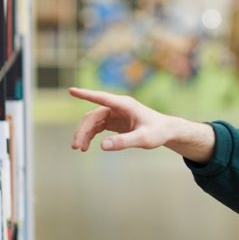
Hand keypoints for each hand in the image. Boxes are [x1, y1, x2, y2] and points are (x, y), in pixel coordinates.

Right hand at [68, 87, 214, 162]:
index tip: (71, 90)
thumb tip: (102, 146)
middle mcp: (117, 107)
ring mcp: (115, 114)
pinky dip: (90, 136)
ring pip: (92, 122)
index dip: (86, 94)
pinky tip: (86, 146)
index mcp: (124, 105)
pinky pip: (97, 127)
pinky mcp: (114, 122)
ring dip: (84, 134)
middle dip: (82, 130)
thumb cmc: (158, 132)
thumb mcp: (143, 139)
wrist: (166, 131)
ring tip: (80, 149)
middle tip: (76, 146)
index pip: (101, 97)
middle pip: (93, 116)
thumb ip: (124, 142)